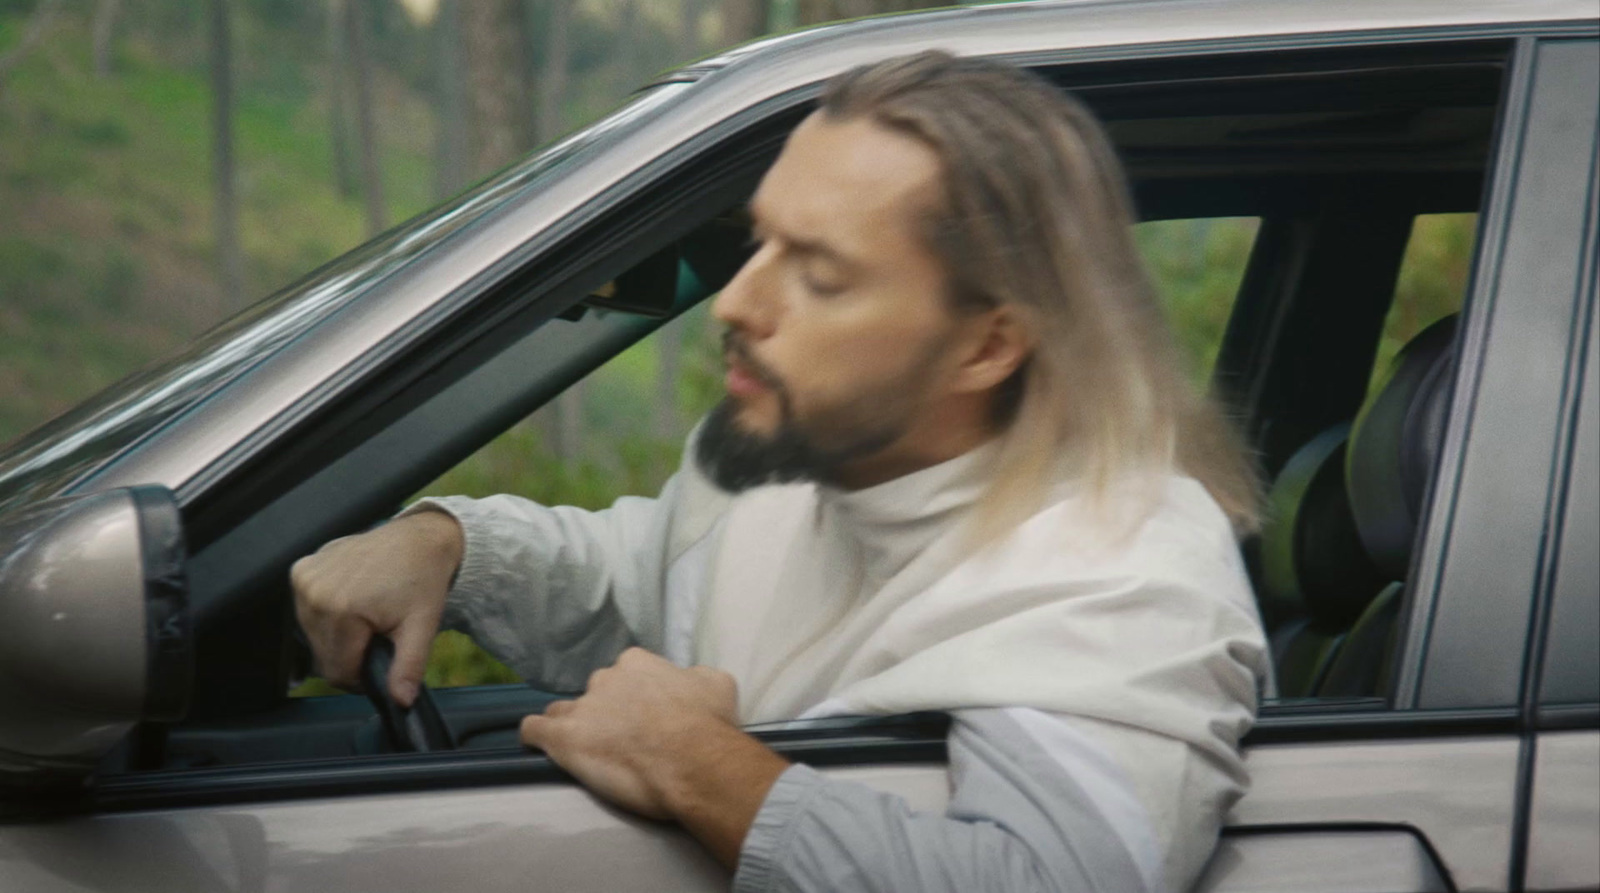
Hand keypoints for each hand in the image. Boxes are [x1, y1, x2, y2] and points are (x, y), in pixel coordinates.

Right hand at [291, 510, 463, 705]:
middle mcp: (314, 592)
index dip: (361, 675)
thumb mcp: (422, 626)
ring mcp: (304, 579)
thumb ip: (408, 668)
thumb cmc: (422, 577)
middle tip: (379, 632)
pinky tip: (354, 598)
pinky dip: (329, 614)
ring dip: (339, 635)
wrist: (420, 538)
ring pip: (314, 637)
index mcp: (340, 608)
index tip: (382, 657)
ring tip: (368, 613)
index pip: (337, 671)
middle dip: (352, 654)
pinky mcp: (301, 570)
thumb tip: (400, 701)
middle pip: (324, 656)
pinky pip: (309, 613)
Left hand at [521, 648, 788, 867]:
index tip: (647, 717)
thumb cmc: (709, 724)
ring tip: (587, 749)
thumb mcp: (717, 683)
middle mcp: (606, 679)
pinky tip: (543, 747)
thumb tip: (689, 679)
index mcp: (637, 663)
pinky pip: (535, 730)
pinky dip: (537, 737)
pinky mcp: (563, 738)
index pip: (626, 674)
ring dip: (573, 724)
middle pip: (597, 692)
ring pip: (563, 710)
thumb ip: (694, 676)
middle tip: (626, 739)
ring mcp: (582, 708)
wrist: (694, 761)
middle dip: (606, 712)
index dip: (636, 697)